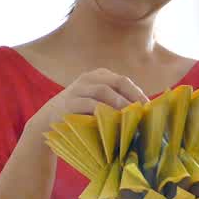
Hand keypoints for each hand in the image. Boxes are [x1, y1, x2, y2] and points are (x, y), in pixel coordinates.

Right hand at [26, 68, 146, 138]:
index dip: (138, 93)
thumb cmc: (82, 115)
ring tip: (132, 116)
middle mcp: (88, 79)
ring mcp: (77, 89)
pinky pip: (88, 104)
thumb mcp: (99, 104)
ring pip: (103, 91)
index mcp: (99, 76)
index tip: (150, 108)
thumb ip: (117, 104)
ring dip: (120, 103)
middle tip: (144, 112)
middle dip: (133, 96)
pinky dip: (102, 112)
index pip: (124, 81)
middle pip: (116, 82)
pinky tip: (113, 122)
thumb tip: (145, 116)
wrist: (48, 121)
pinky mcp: (68, 103)